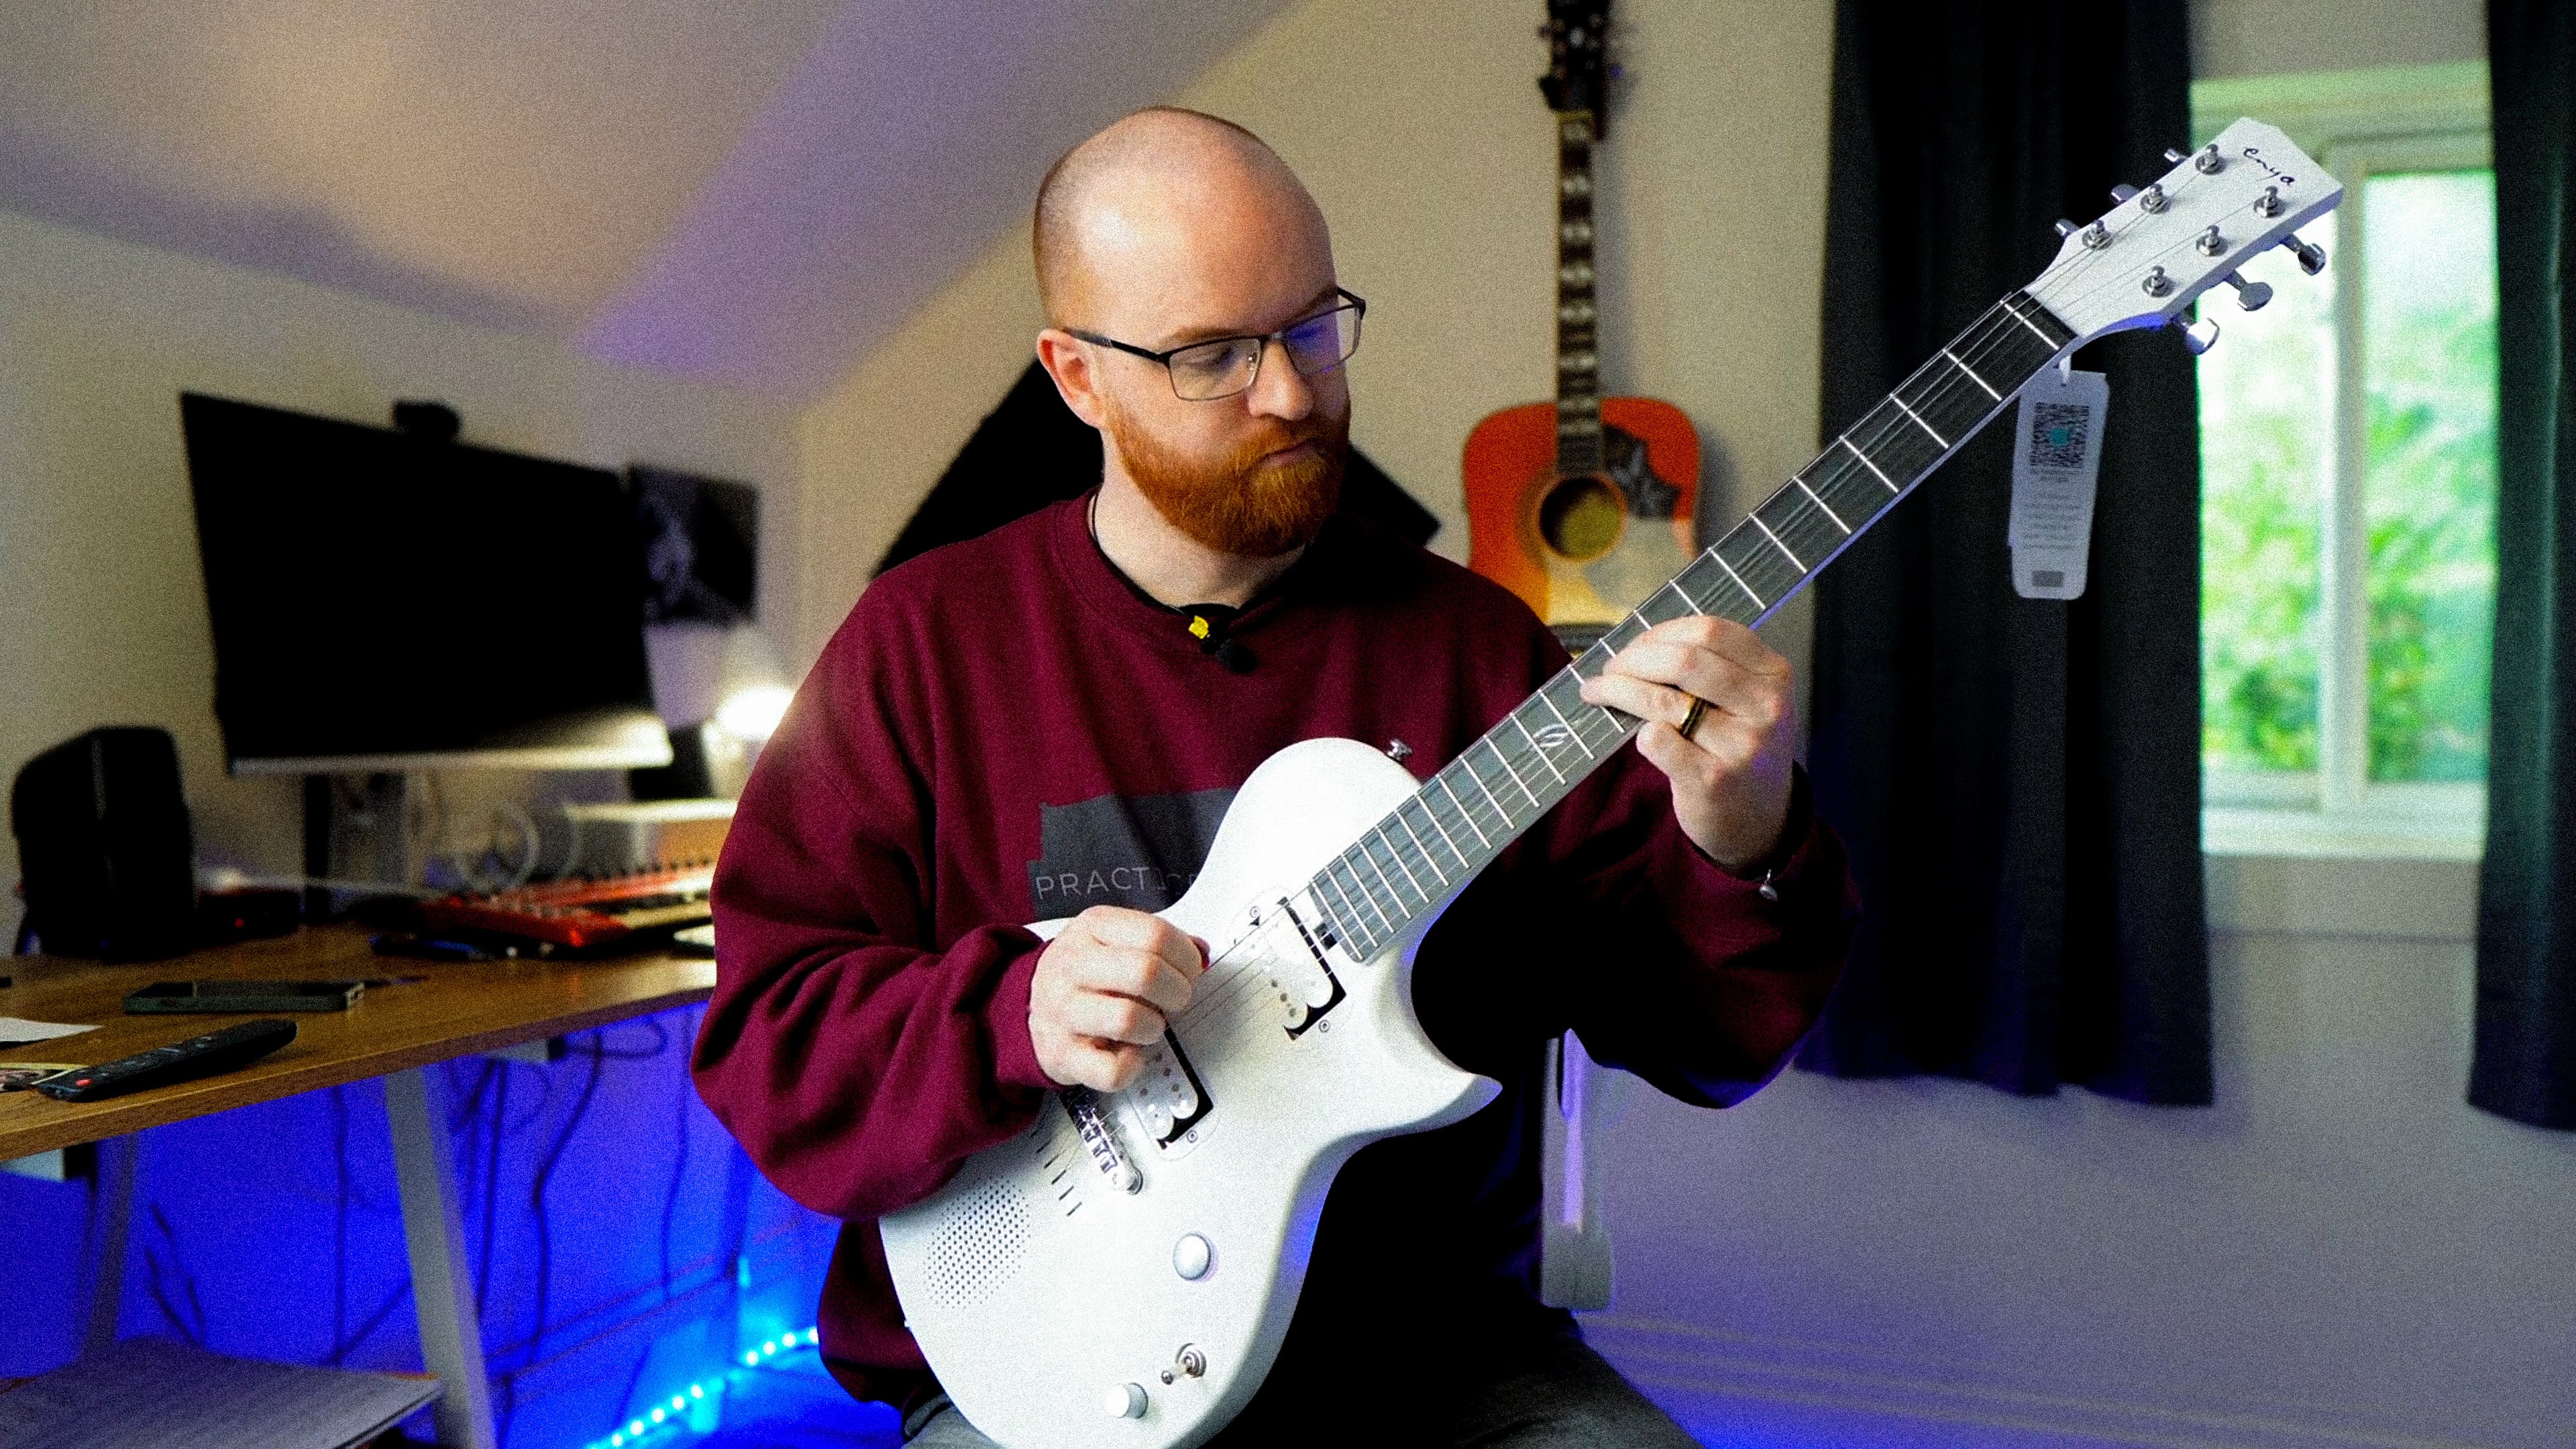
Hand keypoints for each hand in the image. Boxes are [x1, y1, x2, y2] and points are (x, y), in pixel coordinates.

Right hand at [1028, 906, 1205, 1091]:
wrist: (1029, 1002)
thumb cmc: (1083, 973)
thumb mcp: (1112, 939)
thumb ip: (1158, 943)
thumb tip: (1200, 952)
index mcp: (1092, 929)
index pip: (1154, 935)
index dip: (1185, 957)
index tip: (1189, 970)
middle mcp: (1073, 966)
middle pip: (1145, 973)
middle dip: (1177, 991)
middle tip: (1176, 999)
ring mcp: (1063, 1011)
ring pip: (1129, 1019)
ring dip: (1155, 1027)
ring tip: (1150, 1025)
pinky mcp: (1062, 1054)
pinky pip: (1113, 1069)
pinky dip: (1133, 1066)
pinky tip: (1130, 1052)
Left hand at [1578, 616, 1795, 873]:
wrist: (1759, 820)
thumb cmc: (1739, 747)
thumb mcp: (1747, 700)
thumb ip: (1710, 667)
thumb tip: (1637, 645)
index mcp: (1773, 674)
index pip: (1710, 630)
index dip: (1661, 632)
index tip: (1635, 644)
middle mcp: (1764, 707)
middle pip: (1683, 660)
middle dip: (1632, 659)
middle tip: (1609, 668)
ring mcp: (1741, 746)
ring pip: (1662, 700)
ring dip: (1617, 690)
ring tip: (1597, 691)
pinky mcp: (1712, 780)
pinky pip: (1655, 740)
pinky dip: (1637, 733)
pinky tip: (1638, 736)